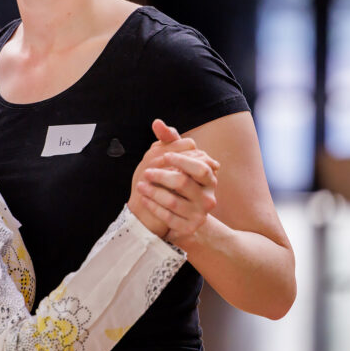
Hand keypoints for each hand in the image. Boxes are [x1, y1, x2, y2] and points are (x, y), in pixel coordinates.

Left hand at [128, 119, 219, 241]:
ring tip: (140, 185)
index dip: (181, 161)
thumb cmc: (177, 178)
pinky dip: (153, 206)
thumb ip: (169, 139)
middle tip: (146, 172)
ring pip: (172, 201)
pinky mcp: (188, 228)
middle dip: (162, 176)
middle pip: (183, 183)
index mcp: (210, 179)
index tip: (164, 157)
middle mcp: (209, 198)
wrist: (181, 213)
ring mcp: (200, 215)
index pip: (199, 167)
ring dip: (153, 191)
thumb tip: (156, 122)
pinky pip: (167, 217)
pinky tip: (144, 199)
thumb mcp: (176, 158)